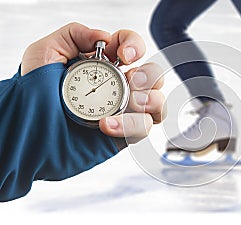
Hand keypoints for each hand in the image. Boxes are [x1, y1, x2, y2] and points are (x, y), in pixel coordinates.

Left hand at [21, 22, 165, 142]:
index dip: (134, 46)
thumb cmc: (32, 97)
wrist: (27, 136)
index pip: (131, 47)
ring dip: (149, 101)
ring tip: (130, 103)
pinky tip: (106, 125)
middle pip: (153, 75)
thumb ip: (74, 34)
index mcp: (103, 65)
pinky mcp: (123, 134)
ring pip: (156, 103)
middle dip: (149, 76)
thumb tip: (104, 37)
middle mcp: (118, 87)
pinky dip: (130, 125)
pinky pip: (142, 128)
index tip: (123, 56)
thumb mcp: (45, 53)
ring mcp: (123, 111)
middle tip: (133, 81)